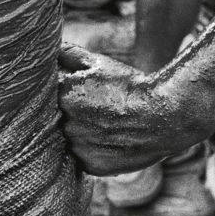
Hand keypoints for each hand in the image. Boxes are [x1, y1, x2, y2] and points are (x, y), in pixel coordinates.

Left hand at [58, 44, 202, 175]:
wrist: (163, 115)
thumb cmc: (130, 86)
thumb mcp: (99, 63)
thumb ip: (69, 55)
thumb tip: (51, 48)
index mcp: (62, 96)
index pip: (51, 98)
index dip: (68, 96)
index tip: (84, 95)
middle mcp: (65, 124)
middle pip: (60, 121)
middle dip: (73, 116)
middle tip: (100, 111)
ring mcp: (78, 147)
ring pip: (72, 141)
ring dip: (82, 135)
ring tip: (107, 125)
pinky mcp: (92, 167)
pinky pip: (85, 159)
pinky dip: (94, 151)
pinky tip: (111, 141)